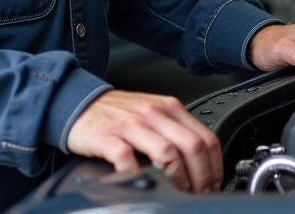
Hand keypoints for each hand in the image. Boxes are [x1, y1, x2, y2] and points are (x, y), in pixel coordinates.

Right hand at [66, 90, 222, 193]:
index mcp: (169, 107)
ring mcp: (131, 124)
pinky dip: (136, 175)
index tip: (213, 183)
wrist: (80, 102)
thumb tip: (201, 164)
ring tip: (178, 192)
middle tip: (199, 193)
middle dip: (202, 177)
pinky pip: (127, 158)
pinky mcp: (108, 136)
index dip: (214, 166)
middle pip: (192, 146)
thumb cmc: (118, 114)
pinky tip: (140, 183)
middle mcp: (153, 113)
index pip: (205, 137)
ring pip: (167, 152)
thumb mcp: (153, 114)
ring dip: (178, 179)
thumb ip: (175, 132)